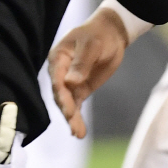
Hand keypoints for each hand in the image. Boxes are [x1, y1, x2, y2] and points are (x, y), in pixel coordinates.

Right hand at [47, 7, 129, 138]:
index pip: (57, 78)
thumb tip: (70, 82)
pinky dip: (77, 117)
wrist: (110, 34)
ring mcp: (70, 82)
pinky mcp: (80, 89)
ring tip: (77, 133)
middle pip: (61, 94)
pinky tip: (79, 132)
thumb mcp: (92, 45)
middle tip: (73, 124)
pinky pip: (76, 105)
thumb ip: (82, 62)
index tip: (68, 108)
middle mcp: (60, 72)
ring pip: (68, 102)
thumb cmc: (98, 35)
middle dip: (66, 109)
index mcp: (58, 58)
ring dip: (71, 118)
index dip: (62, 94)